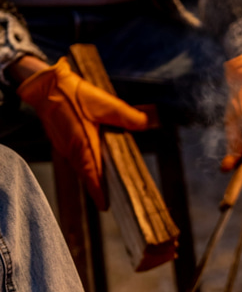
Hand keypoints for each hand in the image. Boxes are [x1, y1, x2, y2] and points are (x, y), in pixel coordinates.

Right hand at [17, 57, 148, 209]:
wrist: (44, 84)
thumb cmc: (73, 94)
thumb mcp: (105, 103)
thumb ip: (127, 116)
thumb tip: (147, 123)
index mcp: (83, 145)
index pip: (92, 176)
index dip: (98, 193)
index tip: (105, 207)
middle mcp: (73, 151)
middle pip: (87, 176)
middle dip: (98, 189)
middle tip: (110, 202)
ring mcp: (65, 147)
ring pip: (81, 168)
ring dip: (92, 177)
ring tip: (106, 187)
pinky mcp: (62, 141)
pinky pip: (76, 158)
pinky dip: (86, 165)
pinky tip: (96, 163)